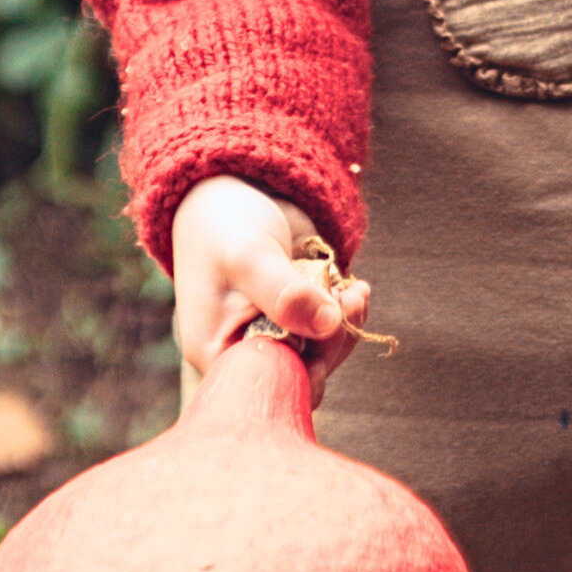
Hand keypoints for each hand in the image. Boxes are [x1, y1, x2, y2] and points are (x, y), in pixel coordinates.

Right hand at [169, 174, 373, 393]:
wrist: (236, 185)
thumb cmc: (225, 223)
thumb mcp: (248, 257)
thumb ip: (285, 294)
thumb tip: (328, 325)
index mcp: (217, 350)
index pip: (267, 387)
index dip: (304, 368)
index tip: (324, 331)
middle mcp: (245, 350)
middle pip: (300, 374)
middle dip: (331, 344)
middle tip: (345, 304)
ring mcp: (276, 333)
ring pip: (322, 354)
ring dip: (346, 327)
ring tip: (354, 294)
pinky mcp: (300, 316)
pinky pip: (331, 332)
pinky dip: (348, 314)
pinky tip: (354, 289)